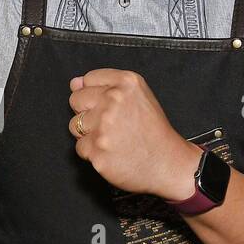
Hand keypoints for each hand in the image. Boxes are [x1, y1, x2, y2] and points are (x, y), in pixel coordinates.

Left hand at [68, 69, 199, 199]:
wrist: (168, 164)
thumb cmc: (154, 132)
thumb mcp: (139, 98)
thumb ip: (106, 86)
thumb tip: (75, 83)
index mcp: (126, 83)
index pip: (89, 79)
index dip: (96, 94)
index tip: (110, 106)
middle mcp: (114, 100)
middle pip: (76, 100)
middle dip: (88, 113)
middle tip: (111, 125)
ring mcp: (104, 126)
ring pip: (75, 125)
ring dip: (88, 134)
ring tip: (112, 139)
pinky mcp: (97, 150)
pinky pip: (80, 147)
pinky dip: (92, 153)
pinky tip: (111, 152)